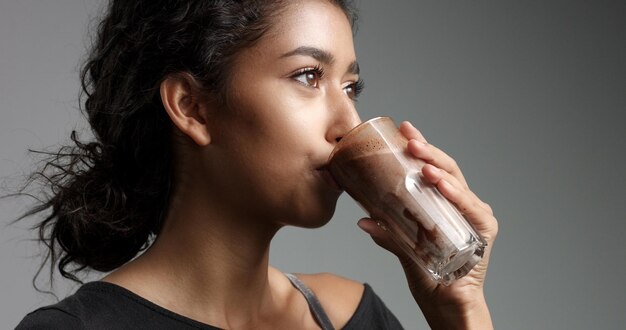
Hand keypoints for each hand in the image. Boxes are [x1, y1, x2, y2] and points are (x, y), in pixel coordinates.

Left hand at [357, 121, 497, 327]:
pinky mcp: (483, 232)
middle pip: (445, 170)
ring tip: (420, 159)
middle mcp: (461, 205)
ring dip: (438, 169)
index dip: (420, 148)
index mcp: (443, 204)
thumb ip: (387, 234)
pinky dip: (456, 195)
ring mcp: (474, 216)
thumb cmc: (429, 274)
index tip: (403, 130)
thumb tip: (362, 220)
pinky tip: (441, 184)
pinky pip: (471, 209)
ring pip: (457, 184)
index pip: (432, 169)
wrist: (445, 305)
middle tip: (409, 138)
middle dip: (427, 151)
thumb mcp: (403, 249)